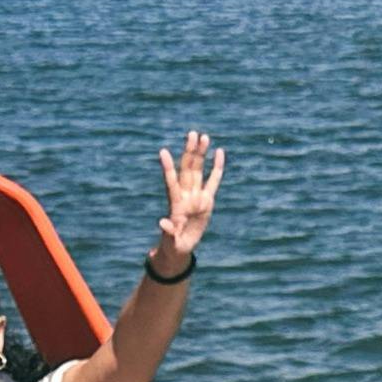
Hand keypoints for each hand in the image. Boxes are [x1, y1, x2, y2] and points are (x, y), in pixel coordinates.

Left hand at [150, 130, 224, 272]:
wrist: (181, 246)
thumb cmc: (173, 244)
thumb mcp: (171, 240)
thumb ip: (168, 231)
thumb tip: (162, 222)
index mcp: (176, 203)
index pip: (171, 181)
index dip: (167, 167)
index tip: (162, 152)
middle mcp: (185, 195)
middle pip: (187, 169)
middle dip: (189, 152)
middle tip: (192, 134)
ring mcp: (196, 195)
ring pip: (198, 170)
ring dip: (200, 154)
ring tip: (203, 136)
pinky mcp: (207, 199)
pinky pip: (213, 180)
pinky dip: (216, 167)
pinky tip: (219, 152)